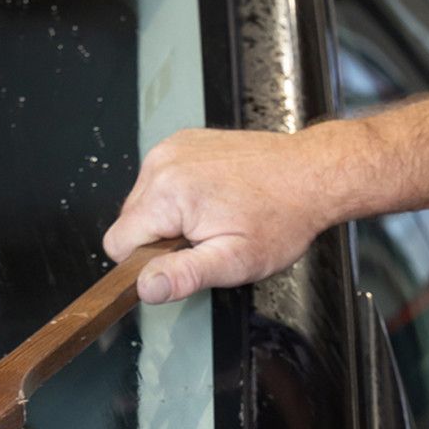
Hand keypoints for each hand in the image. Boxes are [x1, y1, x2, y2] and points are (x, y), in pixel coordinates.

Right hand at [102, 127, 339, 302]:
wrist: (311, 174)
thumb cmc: (282, 216)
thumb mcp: (234, 261)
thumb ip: (184, 275)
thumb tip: (145, 287)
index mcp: (167, 192)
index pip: (117, 244)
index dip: (147, 262)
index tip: (182, 260)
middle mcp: (162, 162)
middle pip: (130, 221)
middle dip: (162, 239)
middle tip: (207, 238)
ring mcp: (172, 147)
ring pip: (144, 201)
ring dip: (172, 217)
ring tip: (216, 217)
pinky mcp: (183, 142)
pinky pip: (162, 179)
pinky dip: (181, 194)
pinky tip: (216, 198)